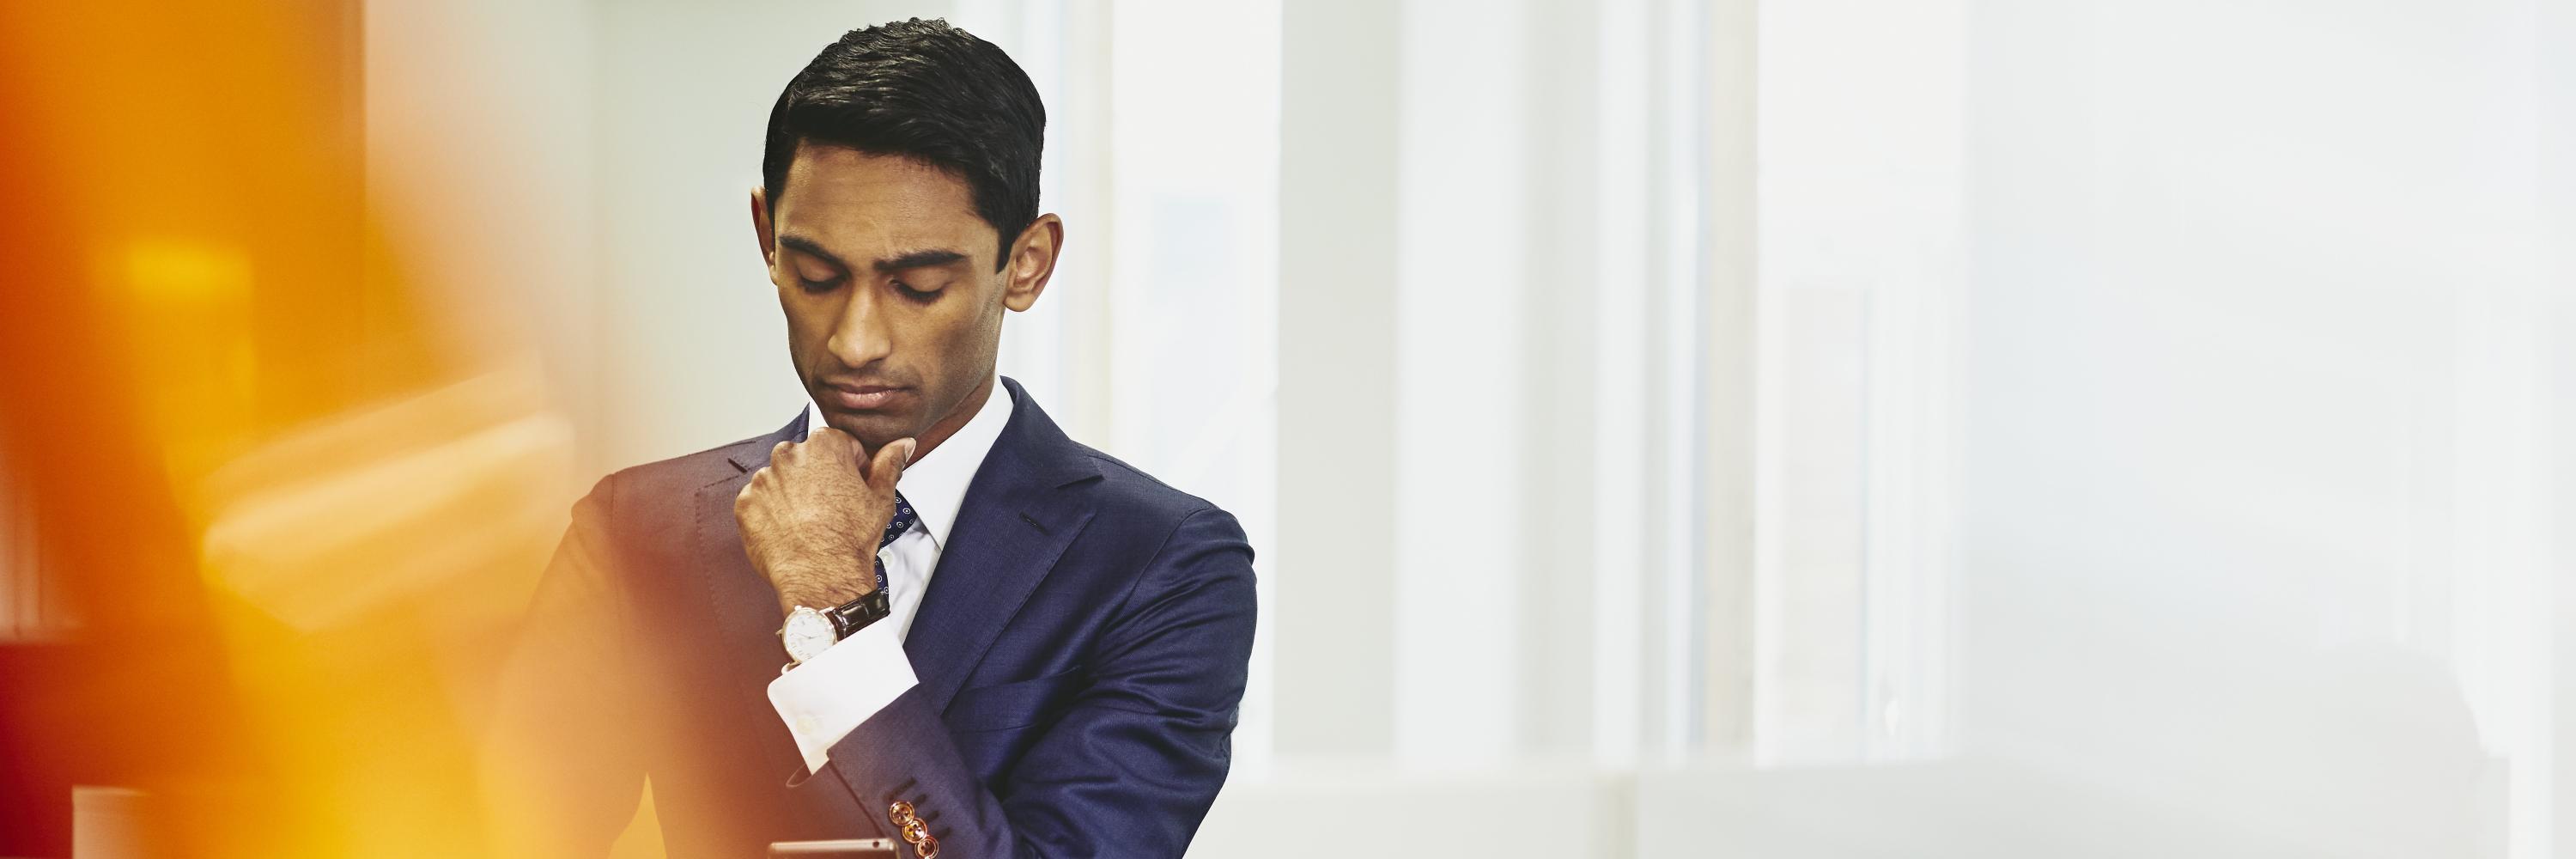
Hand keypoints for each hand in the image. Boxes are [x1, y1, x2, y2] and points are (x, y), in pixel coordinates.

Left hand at [734, 428, 915, 617]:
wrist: (822, 577)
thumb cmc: (850, 540)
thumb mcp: (881, 497)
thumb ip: (890, 463)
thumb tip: (902, 445)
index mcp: (825, 445)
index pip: (840, 445)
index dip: (851, 469)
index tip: (851, 489)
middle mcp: (789, 455)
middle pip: (807, 459)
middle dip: (818, 477)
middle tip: (831, 508)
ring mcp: (764, 479)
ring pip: (782, 479)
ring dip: (793, 494)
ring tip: (810, 522)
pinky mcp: (746, 503)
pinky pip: (759, 501)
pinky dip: (771, 512)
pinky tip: (790, 529)